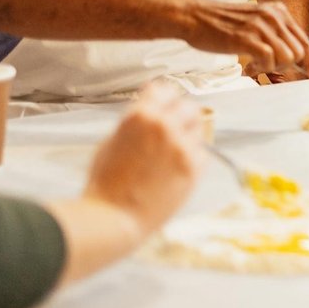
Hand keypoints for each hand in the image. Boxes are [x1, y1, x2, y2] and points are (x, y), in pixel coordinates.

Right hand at [81, 82, 201, 239]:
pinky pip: (202, 152)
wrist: (114, 218)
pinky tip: (177, 168)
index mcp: (140, 115)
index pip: (164, 89)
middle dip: (181, 115)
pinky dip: (193, 156)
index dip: (164, 98)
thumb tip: (149, 110)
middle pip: (188, 106)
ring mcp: (182, 145)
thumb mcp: (113, 141)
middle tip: (174, 129)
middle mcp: (164, 125)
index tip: (165, 104)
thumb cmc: (106, 183)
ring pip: (199, 128)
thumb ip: (136, 123)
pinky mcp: (194, 166)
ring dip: (189, 134)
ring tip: (173, 152)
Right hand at [184, 0, 308, 81]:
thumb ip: (275, 34)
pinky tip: (248, 66)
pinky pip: (270, 61)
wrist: (195, 16)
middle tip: (266, 66)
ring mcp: (261, 27)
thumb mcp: (255, 22)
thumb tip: (293, 58)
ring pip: (287, 58)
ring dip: (272, 67)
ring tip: (255, 64)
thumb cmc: (222, 24)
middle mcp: (273, 17)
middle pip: (299, 52)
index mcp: (278, 11)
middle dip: (287, 66)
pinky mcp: (248, 39)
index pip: (304, 40)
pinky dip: (261, 69)